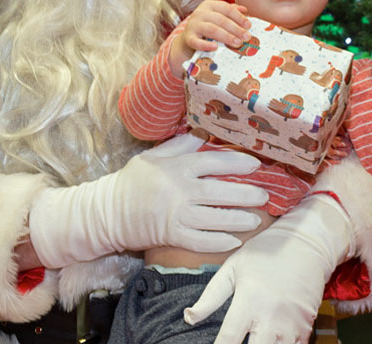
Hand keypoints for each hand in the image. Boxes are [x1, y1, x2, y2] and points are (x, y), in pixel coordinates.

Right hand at [29, 133, 268, 267]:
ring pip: (215, 218)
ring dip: (238, 219)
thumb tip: (203, 130)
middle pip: (220, 191)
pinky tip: (235, 241)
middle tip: (264, 195)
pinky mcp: (171, 236)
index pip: (213, 161)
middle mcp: (179, 190)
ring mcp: (176, 215)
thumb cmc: (133, 180)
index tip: (255, 164)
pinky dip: (219, 242)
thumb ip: (180, 144)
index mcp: (177, 167)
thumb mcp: (153, 155)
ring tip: (255, 219)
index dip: (238, 161)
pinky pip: (200, 241)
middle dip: (246, 194)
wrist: (107, 212)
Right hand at [170, 0, 251, 74]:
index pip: (227, 9)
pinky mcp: (188, 38)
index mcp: (209, 5)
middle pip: (221, 20)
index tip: (249, 25)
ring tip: (238, 43)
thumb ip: (230, 12)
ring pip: (212, 29)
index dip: (239, 17)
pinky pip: (197, 42)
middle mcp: (200, 13)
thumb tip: (245, 10)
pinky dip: (206, 45)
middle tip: (247, 37)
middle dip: (236, 29)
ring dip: (227, 36)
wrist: (187, 38)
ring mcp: (193, 25)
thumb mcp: (217, 16)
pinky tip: (215, 47)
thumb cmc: (206, 26)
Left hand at [184, 195, 352, 343]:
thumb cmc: (265, 254)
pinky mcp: (307, 326)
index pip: (228, 340)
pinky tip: (272, 340)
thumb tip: (189, 317)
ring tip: (255, 338)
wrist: (306, 243)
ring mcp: (292, 324)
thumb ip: (210, 296)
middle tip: (237, 342)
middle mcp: (271, 317)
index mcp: (249, 301)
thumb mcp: (233, 268)